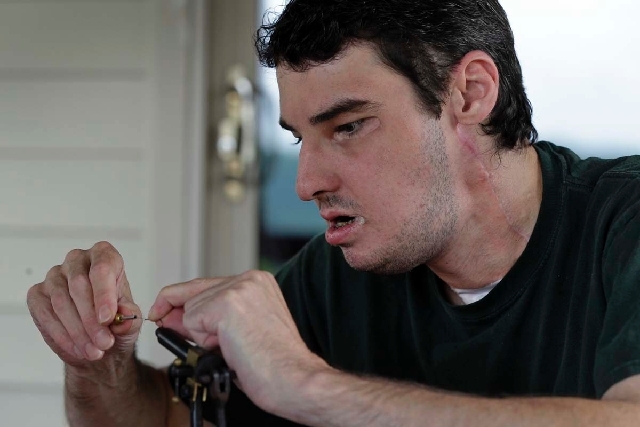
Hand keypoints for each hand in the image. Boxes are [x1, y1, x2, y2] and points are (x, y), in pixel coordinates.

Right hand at [26, 241, 141, 367]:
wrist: (97, 343)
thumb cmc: (115, 323)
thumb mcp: (131, 321)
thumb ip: (130, 317)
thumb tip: (124, 315)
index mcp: (105, 256)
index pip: (102, 267)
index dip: (104, 294)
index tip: (107, 319)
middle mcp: (78, 260)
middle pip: (79, 285)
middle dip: (92, 320)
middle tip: (104, 343)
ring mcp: (55, 276)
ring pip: (61, 302)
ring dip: (78, 331)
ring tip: (94, 351)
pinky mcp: (37, 294)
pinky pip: (46, 314)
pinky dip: (63, 336)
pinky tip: (78, 349)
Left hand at [147, 270, 326, 413]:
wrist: (293, 378)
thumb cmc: (272, 363)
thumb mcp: (235, 332)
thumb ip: (206, 318)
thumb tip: (167, 315)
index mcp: (258, 282)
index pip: (206, 285)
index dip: (181, 301)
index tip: (163, 312)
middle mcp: (250, 278)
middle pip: (193, 294)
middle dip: (190, 321)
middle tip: (215, 344)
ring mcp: (239, 288)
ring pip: (191, 310)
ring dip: (203, 336)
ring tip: (234, 348)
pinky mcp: (227, 303)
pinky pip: (191, 321)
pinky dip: (203, 340)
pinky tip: (230, 347)